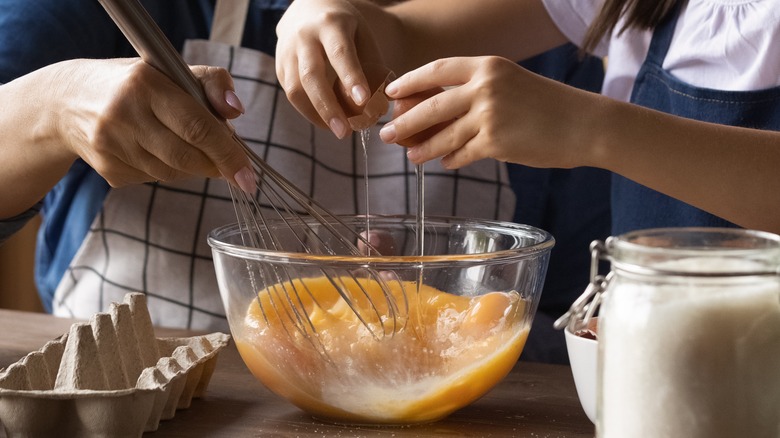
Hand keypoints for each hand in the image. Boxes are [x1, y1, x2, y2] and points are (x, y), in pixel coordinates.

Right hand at [54, 58, 250, 187]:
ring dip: (192, 166)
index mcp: (145, 85)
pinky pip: (155, 179)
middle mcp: (124, 115)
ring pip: (173, 172)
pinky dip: (168, 170)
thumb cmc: (134, 85)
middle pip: (187, 157)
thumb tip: (236, 112)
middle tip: (229, 165)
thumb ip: (212, 84)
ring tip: (187, 145)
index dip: (228, 154)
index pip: (197, 127)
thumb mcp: (171, 71)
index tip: (248, 175)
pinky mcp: (108, 170)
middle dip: (215, 165)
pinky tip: (157, 151)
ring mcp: (112, 146)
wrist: (67, 103)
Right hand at [275, 0, 386, 137]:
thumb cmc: (344, 26)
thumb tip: (381, 103)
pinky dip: (309, 112)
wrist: (307, 8)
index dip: (351, 78)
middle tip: (345, 132)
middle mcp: (304, 36)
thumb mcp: (362, 34)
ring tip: (338, 130)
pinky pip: (291, 94)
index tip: (363, 101)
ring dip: (316, 115)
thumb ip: (371, 64)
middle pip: (311, 76)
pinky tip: (327, 121)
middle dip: (328, 107)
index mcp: (330, 24)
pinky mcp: (280, 67)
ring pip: (295, 90)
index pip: (340, 53)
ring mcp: (287, 52)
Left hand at [379, 56, 589, 169]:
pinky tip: (444, 163)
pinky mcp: (496, 143)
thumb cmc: (547, 105)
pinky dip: (450, 160)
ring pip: (443, 135)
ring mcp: (489, 115)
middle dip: (404, 122)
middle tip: (386, 133)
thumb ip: (475, 92)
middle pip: (431, 106)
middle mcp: (485, 87)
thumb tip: (434, 111)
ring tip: (410, 155)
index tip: (391, 93)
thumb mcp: (510, 84)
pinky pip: (461, 154)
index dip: (410, 82)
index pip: (437, 70)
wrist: (583, 124)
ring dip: (422, 148)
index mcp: (487, 66)